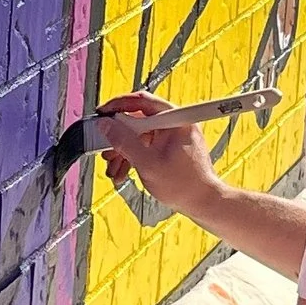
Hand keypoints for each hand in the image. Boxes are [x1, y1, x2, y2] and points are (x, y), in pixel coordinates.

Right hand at [99, 93, 218, 220]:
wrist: (203, 203)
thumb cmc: (184, 185)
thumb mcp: (147, 163)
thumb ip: (124, 142)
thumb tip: (106, 125)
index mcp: (174, 119)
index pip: (141, 101)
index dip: (117, 106)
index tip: (102, 114)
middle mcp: (174, 123)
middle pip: (137, 120)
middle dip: (118, 137)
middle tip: (105, 149)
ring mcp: (172, 135)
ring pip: (139, 135)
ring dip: (123, 151)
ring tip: (113, 168)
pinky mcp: (170, 148)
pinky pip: (146, 145)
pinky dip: (134, 157)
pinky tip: (123, 171)